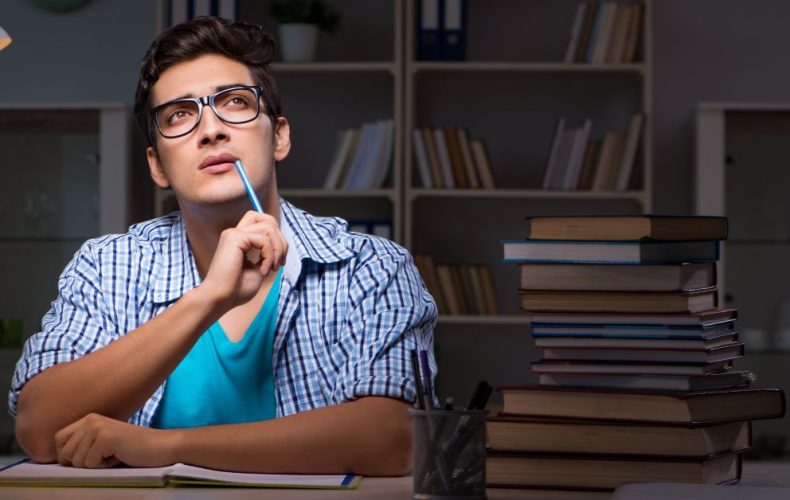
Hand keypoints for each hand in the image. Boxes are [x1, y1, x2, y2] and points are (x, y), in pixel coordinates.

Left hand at [54, 413, 172, 467]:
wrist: (159, 446)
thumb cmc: (131, 450)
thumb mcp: (101, 444)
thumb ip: (81, 445)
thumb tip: (58, 458)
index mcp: (88, 419)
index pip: (58, 440)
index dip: (68, 456)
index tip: (90, 457)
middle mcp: (90, 419)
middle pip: (65, 453)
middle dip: (83, 462)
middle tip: (106, 455)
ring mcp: (97, 427)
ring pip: (77, 460)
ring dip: (95, 465)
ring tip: (113, 455)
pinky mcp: (106, 437)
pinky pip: (90, 463)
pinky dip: (104, 466)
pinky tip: (119, 455)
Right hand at [201, 210, 287, 309]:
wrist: (220, 299)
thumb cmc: (236, 290)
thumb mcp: (258, 269)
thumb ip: (267, 254)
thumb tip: (280, 245)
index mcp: (240, 240)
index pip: (263, 223)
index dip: (278, 239)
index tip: (279, 262)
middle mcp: (236, 233)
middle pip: (268, 220)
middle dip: (281, 241)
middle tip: (279, 263)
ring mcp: (234, 234)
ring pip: (269, 227)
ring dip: (277, 249)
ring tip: (272, 268)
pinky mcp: (235, 238)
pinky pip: (264, 239)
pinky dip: (269, 255)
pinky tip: (263, 271)